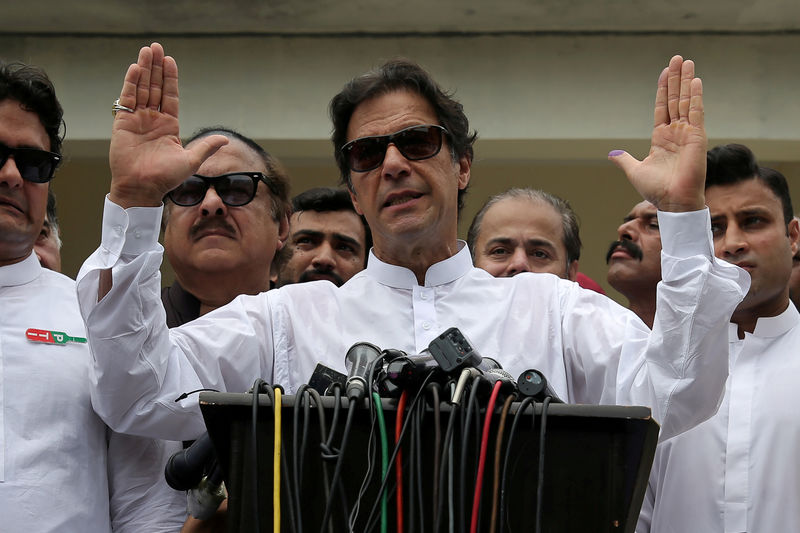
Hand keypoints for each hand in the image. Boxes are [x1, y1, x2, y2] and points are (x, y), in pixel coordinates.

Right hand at [109, 43, 227, 207]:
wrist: (142, 188)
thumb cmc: (166, 178)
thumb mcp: (191, 161)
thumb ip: (206, 147)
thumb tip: (225, 138)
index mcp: (169, 126)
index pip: (170, 96)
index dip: (170, 78)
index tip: (170, 61)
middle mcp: (153, 119)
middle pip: (154, 87)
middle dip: (156, 67)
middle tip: (156, 47)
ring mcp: (137, 119)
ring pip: (141, 89)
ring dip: (144, 69)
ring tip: (147, 50)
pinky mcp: (123, 123)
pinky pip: (127, 99)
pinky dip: (131, 83)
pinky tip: (135, 68)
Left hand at [609, 55, 706, 212]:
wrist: (672, 201)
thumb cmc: (656, 189)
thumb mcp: (635, 171)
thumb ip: (625, 160)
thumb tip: (613, 154)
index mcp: (661, 138)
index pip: (662, 107)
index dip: (663, 90)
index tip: (664, 72)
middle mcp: (676, 132)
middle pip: (676, 99)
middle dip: (675, 79)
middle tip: (677, 58)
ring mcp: (687, 133)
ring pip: (686, 101)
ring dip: (686, 81)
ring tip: (686, 62)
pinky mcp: (697, 137)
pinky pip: (696, 112)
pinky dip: (696, 96)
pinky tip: (695, 80)